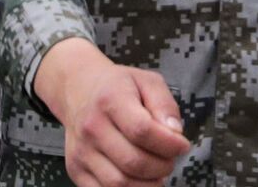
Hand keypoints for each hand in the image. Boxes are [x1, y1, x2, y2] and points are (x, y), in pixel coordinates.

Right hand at [34, 38, 191, 186]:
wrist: (77, 90)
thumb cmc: (117, 88)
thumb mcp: (146, 81)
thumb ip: (165, 104)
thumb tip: (175, 133)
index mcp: (109, 100)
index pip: (143, 131)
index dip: (170, 144)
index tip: (182, 144)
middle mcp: (91, 127)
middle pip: (134, 162)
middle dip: (163, 166)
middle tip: (169, 158)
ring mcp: (81, 151)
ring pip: (120, 183)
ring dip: (148, 183)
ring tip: (155, 170)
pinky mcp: (75, 169)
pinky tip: (138, 178)